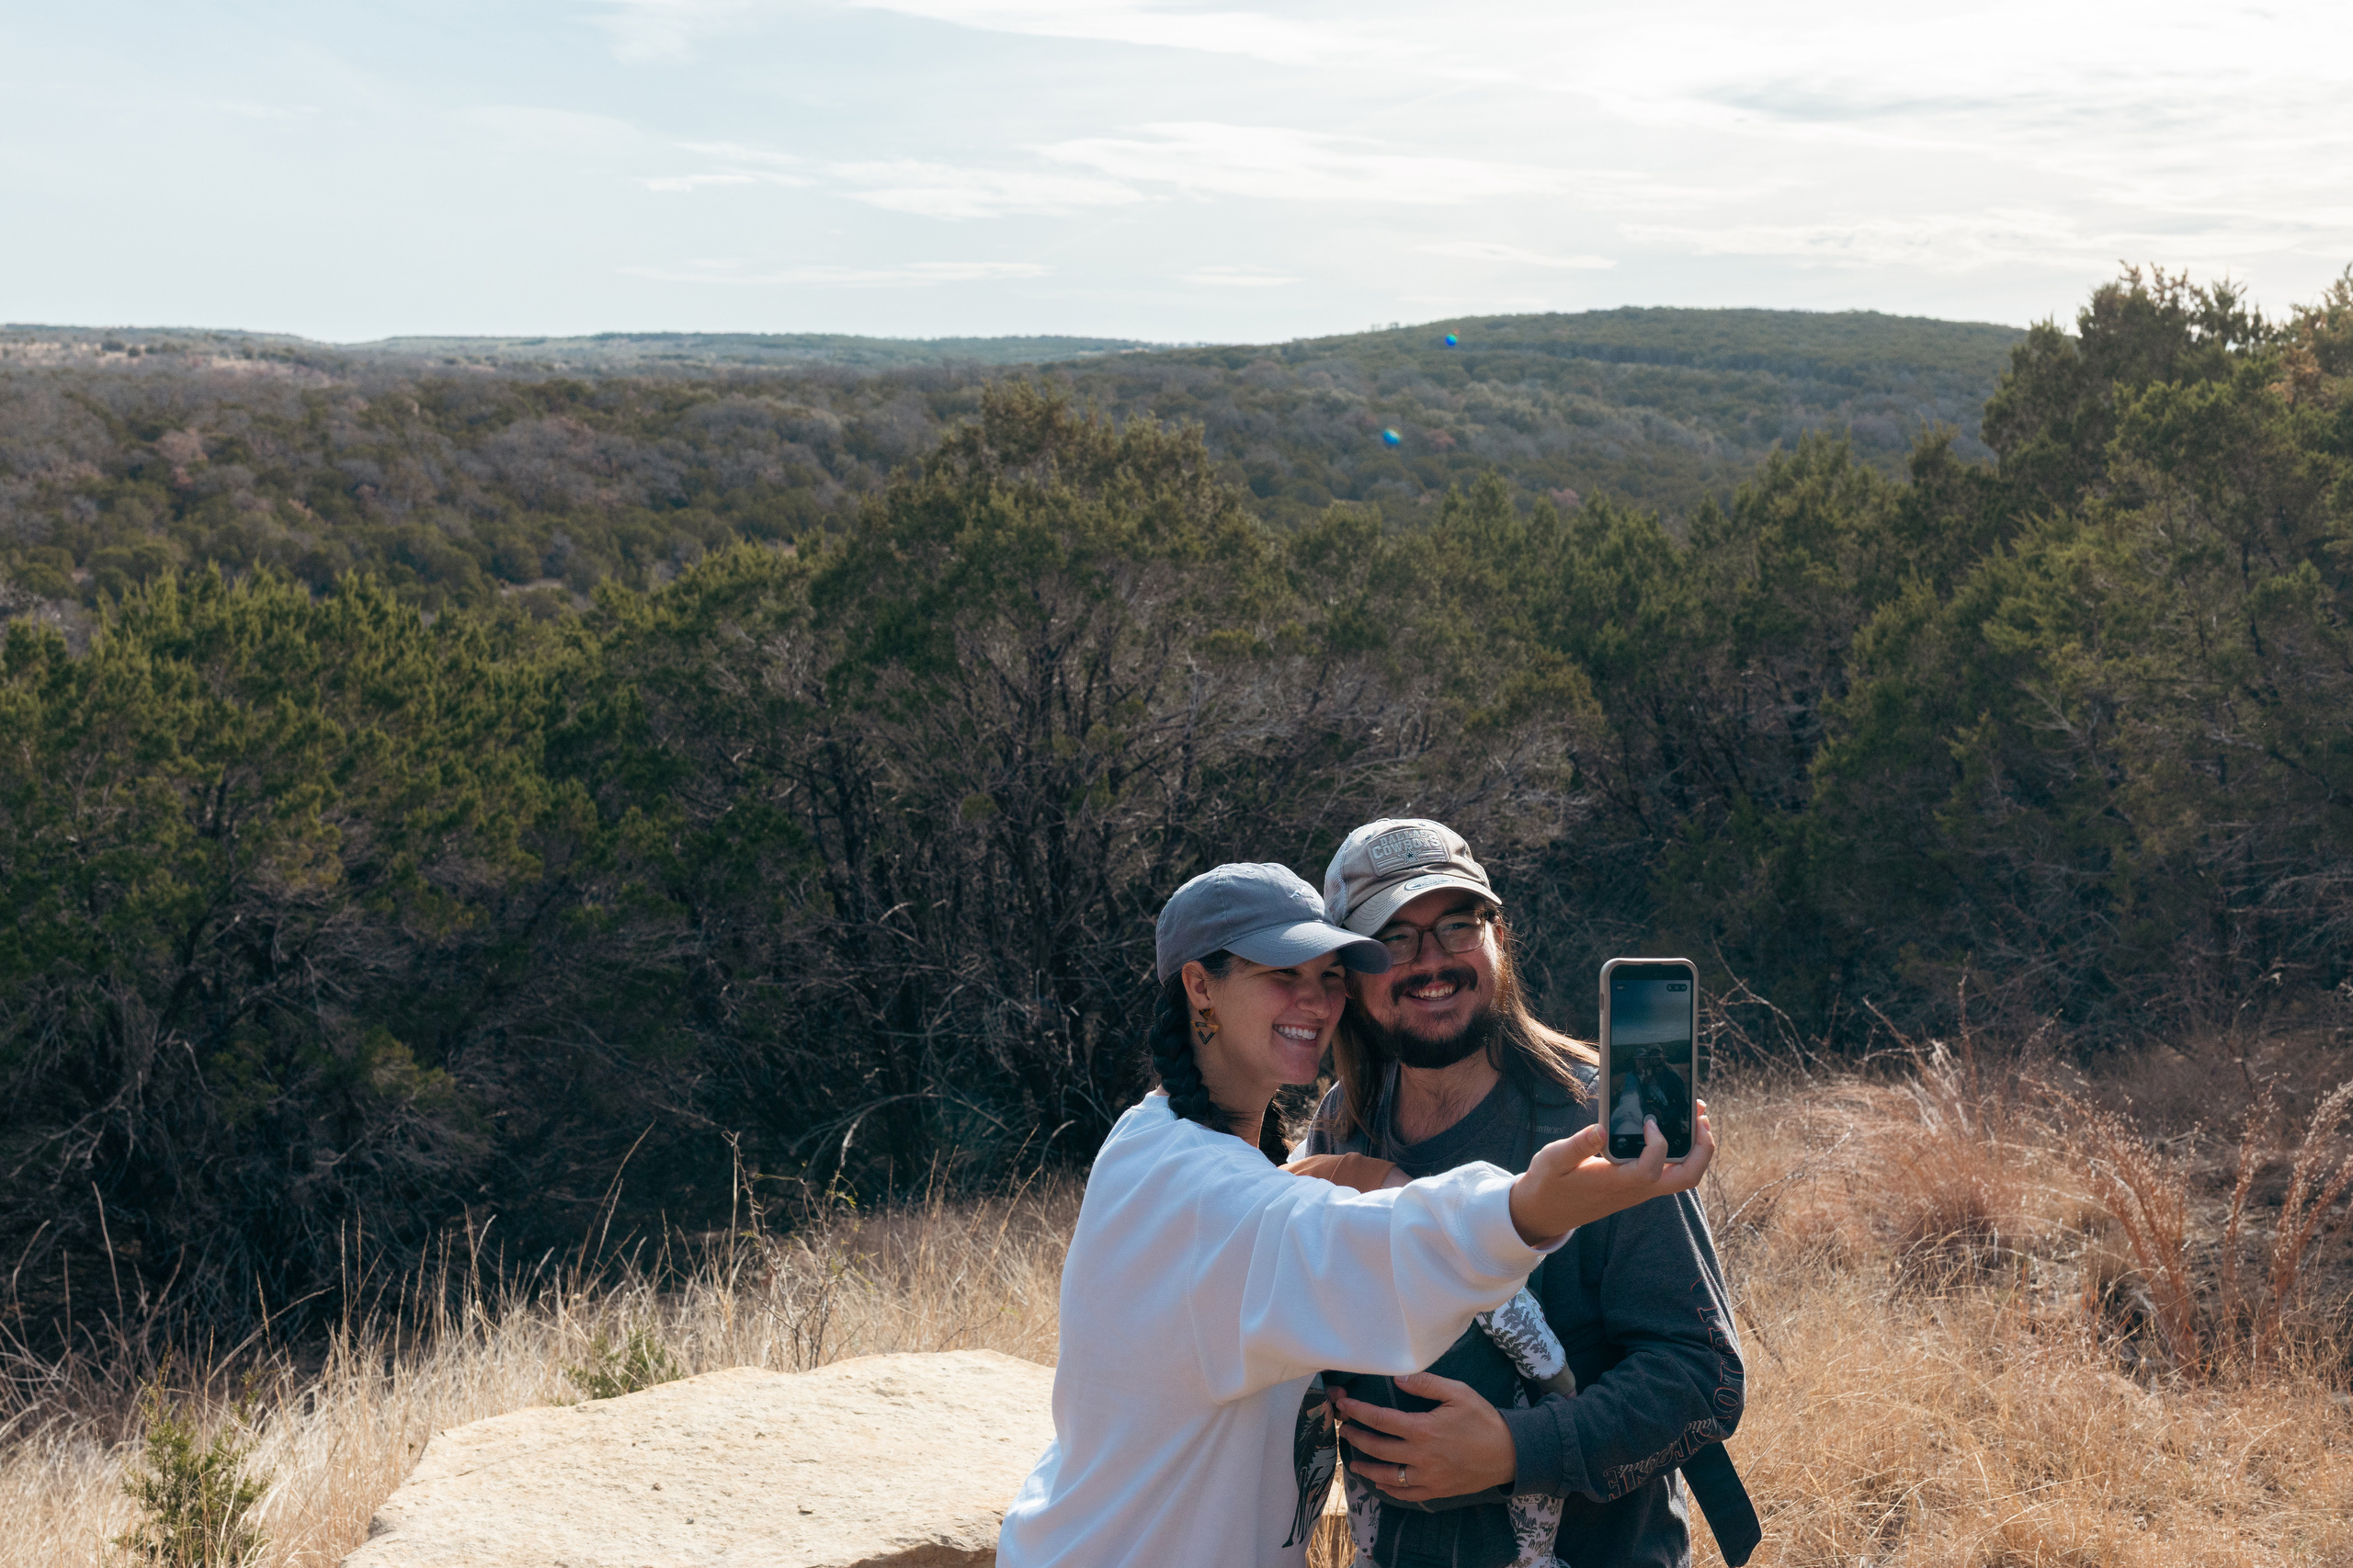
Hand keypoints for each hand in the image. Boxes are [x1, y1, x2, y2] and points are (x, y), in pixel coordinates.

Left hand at [1334, 1372, 1515, 1500]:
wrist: (1510, 1454)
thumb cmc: (1483, 1420)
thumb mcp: (1458, 1392)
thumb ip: (1425, 1384)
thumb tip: (1397, 1378)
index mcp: (1423, 1429)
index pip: (1380, 1420)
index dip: (1358, 1412)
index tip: (1344, 1406)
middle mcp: (1420, 1456)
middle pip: (1378, 1448)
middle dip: (1356, 1438)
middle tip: (1344, 1429)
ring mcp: (1427, 1477)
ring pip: (1387, 1475)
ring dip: (1366, 1468)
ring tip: (1353, 1461)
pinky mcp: (1436, 1490)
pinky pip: (1406, 1494)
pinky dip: (1389, 1489)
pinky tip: (1381, 1483)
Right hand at [1507, 1100, 1713, 1243]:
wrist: (1545, 1213)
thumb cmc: (1548, 1185)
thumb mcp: (1552, 1160)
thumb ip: (1577, 1145)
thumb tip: (1602, 1128)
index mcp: (1614, 1184)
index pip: (1650, 1170)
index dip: (1658, 1145)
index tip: (1649, 1120)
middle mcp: (1634, 1190)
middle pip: (1686, 1179)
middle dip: (1702, 1149)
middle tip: (1701, 1117)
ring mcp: (1639, 1191)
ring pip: (1683, 1178)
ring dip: (1696, 1150)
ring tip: (1695, 1118)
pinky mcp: (1638, 1187)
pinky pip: (1671, 1173)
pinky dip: (1681, 1152)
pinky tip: (1672, 1129)